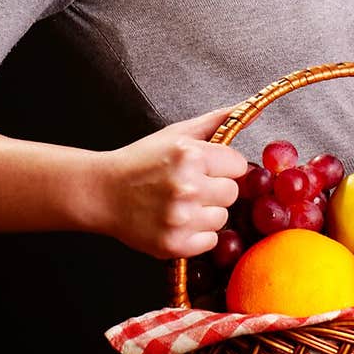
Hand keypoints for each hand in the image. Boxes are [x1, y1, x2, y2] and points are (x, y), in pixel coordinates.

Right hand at [94, 106, 247, 259]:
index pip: (238, 165)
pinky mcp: (175, 244)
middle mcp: (188, 187)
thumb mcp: (176, 134)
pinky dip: (196, 235)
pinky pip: (209, 241)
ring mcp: (181, 218)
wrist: (103, 192)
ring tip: (180, 204)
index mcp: (190, 156)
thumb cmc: (140, 161)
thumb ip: (217, 122)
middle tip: (190, 186)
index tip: (205, 168)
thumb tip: (251, 109)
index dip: (223, 166)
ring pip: (222, 218)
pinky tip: (177, 222)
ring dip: (206, 213)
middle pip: (232, 193)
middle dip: (215, 189)